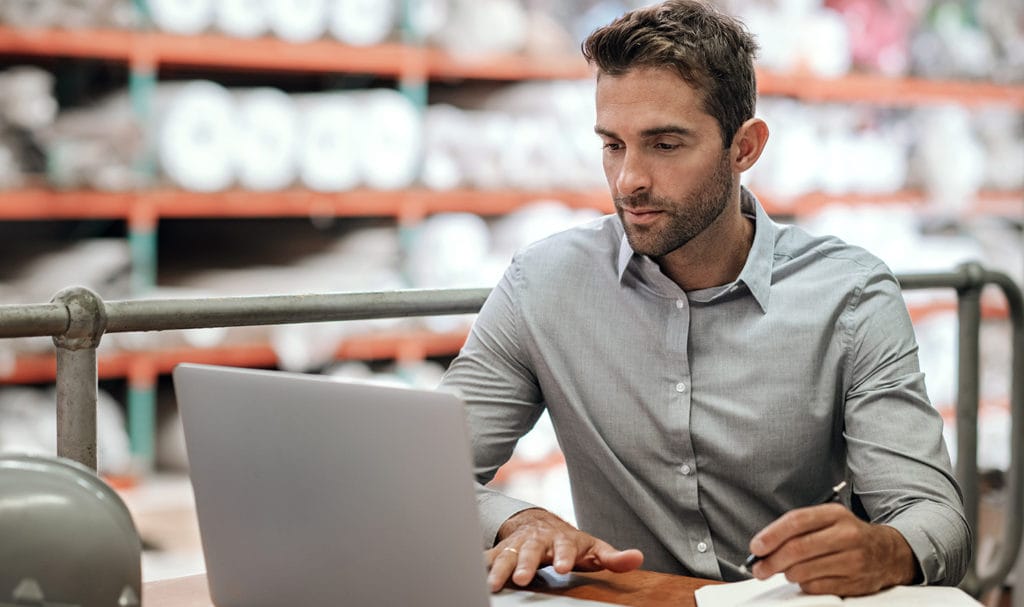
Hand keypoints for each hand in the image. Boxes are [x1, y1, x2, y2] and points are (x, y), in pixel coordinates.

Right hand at [485, 508, 643, 591]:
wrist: (539, 525)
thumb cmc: (570, 543)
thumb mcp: (593, 549)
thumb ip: (613, 557)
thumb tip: (637, 558)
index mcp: (562, 540)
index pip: (564, 547)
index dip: (563, 556)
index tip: (561, 568)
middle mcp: (537, 540)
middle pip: (530, 551)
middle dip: (525, 564)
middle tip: (522, 579)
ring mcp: (517, 544)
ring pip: (506, 555)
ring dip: (499, 569)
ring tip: (493, 584)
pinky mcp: (501, 551)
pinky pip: (488, 557)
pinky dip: (479, 564)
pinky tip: (472, 574)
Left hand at [748, 503, 917, 595]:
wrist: (888, 553)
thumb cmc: (849, 535)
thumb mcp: (827, 520)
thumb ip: (797, 529)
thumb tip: (763, 546)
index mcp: (835, 514)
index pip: (796, 521)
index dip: (771, 535)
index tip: (756, 547)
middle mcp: (847, 535)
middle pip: (798, 549)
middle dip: (772, 561)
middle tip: (760, 568)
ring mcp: (853, 560)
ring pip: (805, 571)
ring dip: (787, 574)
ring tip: (785, 571)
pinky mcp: (856, 582)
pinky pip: (817, 587)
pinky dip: (804, 585)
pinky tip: (806, 579)